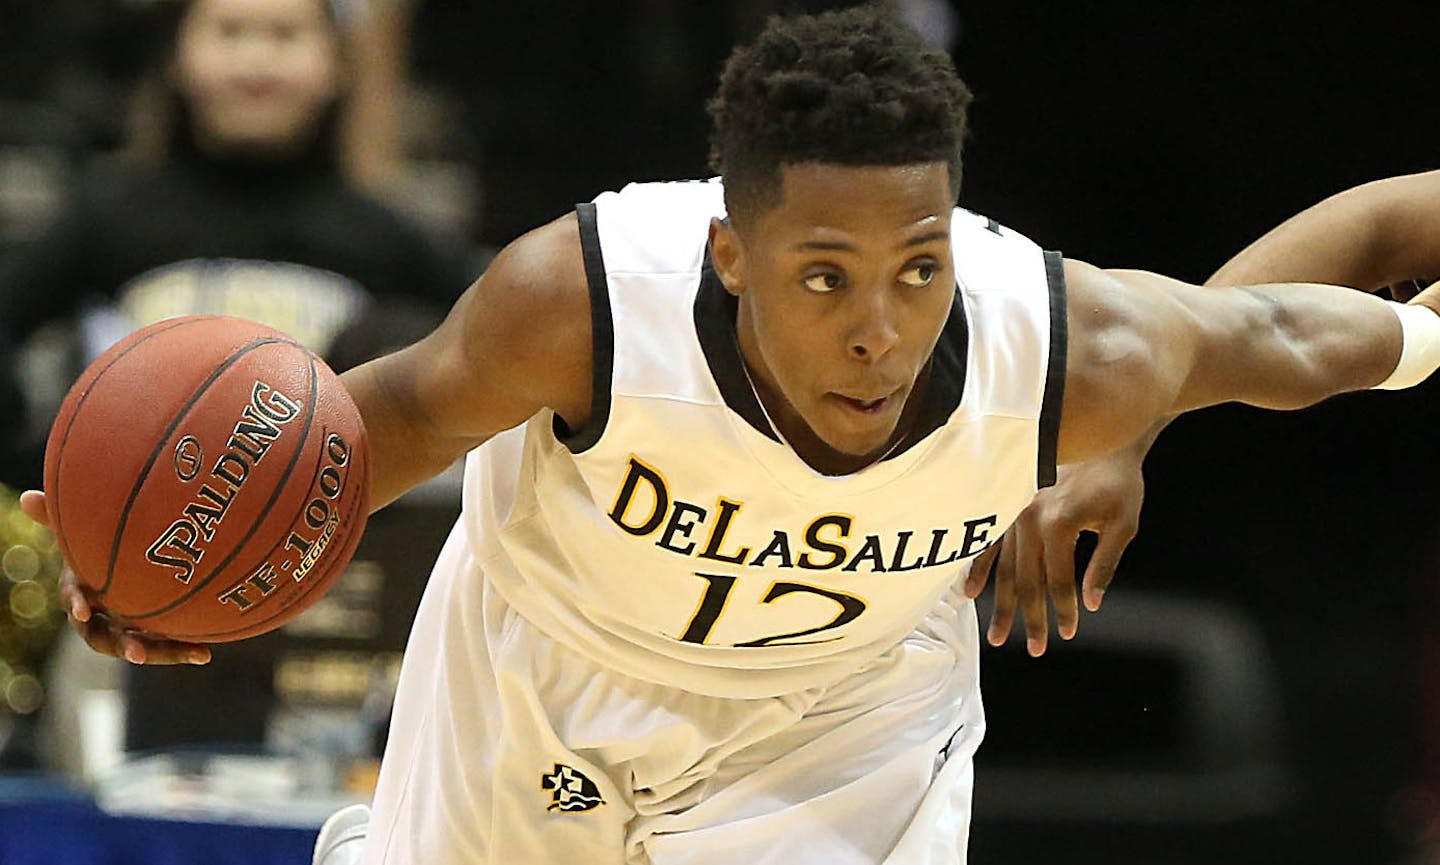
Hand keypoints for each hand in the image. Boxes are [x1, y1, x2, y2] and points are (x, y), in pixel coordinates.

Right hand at [18, 490, 210, 664]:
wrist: (126, 568)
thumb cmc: (98, 547)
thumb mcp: (84, 530)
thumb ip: (60, 516)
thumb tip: (26, 496)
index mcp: (82, 590)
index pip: (73, 598)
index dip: (76, 602)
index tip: (82, 610)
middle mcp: (100, 617)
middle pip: (106, 638)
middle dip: (121, 645)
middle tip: (135, 654)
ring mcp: (126, 628)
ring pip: (140, 647)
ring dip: (162, 654)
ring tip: (191, 656)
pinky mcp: (149, 634)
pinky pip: (164, 646)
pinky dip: (182, 648)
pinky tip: (205, 654)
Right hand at [964, 443, 1145, 655]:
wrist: (1099, 434)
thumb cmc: (1117, 482)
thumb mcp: (1124, 524)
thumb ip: (1105, 565)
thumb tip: (1092, 603)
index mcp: (1059, 524)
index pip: (1059, 580)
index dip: (1064, 610)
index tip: (1070, 633)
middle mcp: (1030, 519)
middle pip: (1028, 581)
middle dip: (1031, 619)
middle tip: (1035, 650)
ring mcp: (1015, 513)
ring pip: (1006, 568)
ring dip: (1003, 604)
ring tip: (998, 637)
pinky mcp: (1009, 507)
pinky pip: (989, 544)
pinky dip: (979, 570)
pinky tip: (969, 594)